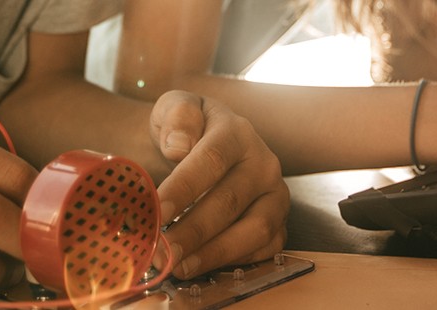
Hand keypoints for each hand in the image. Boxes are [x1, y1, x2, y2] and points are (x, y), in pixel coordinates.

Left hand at [147, 90, 289, 277]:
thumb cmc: (184, 130)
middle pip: (229, 201)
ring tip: (178, 266)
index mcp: (236, 132)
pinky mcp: (279, 222)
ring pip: (254, 230)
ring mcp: (275, 195)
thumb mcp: (174, 108)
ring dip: (214, 253)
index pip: (211, 160)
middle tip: (162, 250)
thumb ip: (176, 116)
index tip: (156, 211)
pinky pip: (267, 249)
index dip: (183, 188)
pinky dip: (235, 263)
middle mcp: (263, 164)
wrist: (201, 144)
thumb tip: (178, 146)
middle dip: (193, 231)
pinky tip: (201, 267)